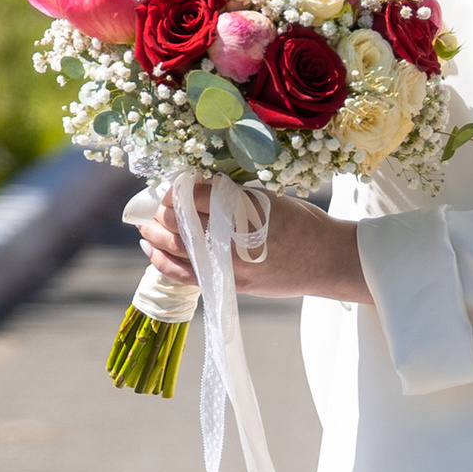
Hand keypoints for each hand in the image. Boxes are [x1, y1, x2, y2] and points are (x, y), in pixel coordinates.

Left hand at [133, 183, 372, 305]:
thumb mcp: (269, 199)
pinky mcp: (230, 284)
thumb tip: (196, 192)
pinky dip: (165, 264)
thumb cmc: (303, 224)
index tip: (171, 187)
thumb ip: (233, 197)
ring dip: (155, 237)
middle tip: (154, 207)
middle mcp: (233, 237)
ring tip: (145, 228)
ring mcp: (230, 264)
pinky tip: (152, 252)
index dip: (177, 190)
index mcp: (244, 209)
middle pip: (180, 223)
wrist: (328, 260)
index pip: (195, 196)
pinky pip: (187, 275)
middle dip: (161, 214)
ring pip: (178, 250)